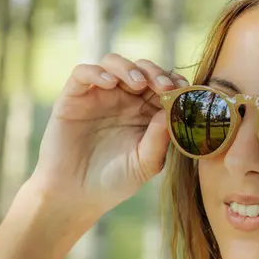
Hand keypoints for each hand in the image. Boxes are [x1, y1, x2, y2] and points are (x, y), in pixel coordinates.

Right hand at [31, 54, 187, 216]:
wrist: (77, 195)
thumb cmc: (116, 180)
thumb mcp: (145, 163)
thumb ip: (159, 140)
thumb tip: (171, 111)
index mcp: (147, 112)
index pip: (163, 85)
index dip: (175, 83)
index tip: (184, 91)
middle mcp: (124, 99)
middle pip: (142, 69)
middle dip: (156, 72)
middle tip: (165, 86)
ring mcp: (99, 95)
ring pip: (114, 63)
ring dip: (129, 68)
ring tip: (138, 83)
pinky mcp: (74, 97)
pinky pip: (83, 73)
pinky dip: (97, 72)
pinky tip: (109, 83)